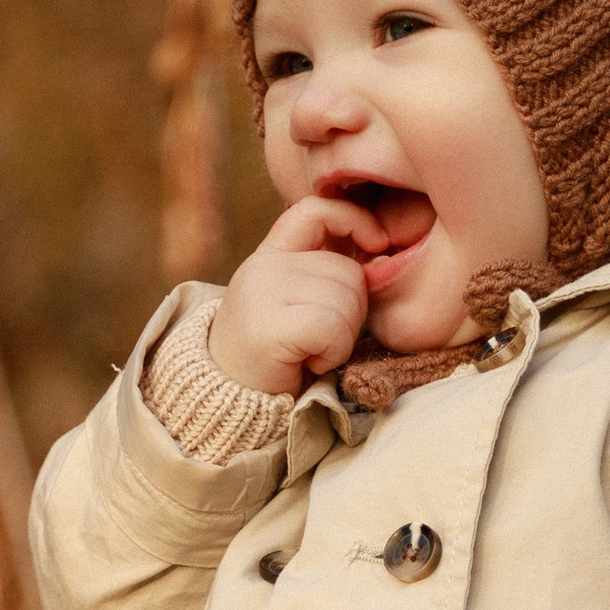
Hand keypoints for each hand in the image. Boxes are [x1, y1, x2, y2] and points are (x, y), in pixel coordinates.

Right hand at [206, 196, 373, 395]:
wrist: (228, 400)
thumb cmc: (277, 357)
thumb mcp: (298, 303)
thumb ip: (328, 275)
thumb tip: (381, 260)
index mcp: (271, 255)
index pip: (317, 210)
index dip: (355, 219)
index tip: (377, 246)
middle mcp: (263, 266)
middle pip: (349, 272)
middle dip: (352, 312)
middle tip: (321, 339)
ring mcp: (262, 291)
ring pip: (347, 301)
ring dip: (342, 337)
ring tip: (310, 351)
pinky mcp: (269, 325)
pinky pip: (334, 328)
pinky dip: (333, 352)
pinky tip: (309, 362)